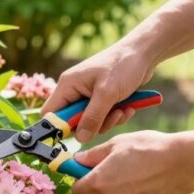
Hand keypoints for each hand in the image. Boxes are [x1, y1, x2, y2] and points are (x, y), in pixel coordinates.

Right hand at [41, 40, 158, 141]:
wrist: (143, 53)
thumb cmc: (122, 66)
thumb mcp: (107, 94)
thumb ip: (92, 118)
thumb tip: (80, 139)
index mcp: (68, 85)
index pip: (50, 113)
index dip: (59, 127)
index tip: (79, 133)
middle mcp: (74, 91)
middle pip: (72, 121)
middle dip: (92, 125)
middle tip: (109, 119)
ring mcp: (88, 95)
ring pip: (90, 122)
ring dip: (107, 121)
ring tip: (123, 111)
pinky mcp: (102, 99)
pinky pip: (102, 117)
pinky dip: (115, 116)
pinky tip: (128, 108)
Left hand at [69, 130, 193, 193]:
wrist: (182, 163)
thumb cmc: (148, 148)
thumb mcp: (117, 144)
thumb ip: (93, 155)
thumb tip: (77, 161)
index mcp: (99, 181)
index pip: (78, 191)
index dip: (82, 182)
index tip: (89, 174)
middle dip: (103, 186)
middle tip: (119, 169)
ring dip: (120, 193)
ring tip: (138, 174)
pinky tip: (148, 184)